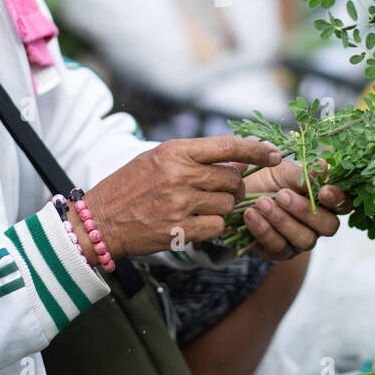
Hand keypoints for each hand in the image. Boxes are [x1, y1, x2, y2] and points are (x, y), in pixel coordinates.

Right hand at [80, 135, 282, 260]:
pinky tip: (195, 225)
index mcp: (175, 151)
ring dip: (221, 209)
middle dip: (234, 187)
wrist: (99, 220)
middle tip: (220, 192)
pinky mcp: (179, 229)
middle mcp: (180, 174)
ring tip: (200, 209)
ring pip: (227, 204)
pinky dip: (212, 228)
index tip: (275, 155)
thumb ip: (194, 157)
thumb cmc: (129, 187)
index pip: (228, 145)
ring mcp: (180, 202)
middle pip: (233, 179)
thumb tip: (237, 159)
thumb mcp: (157, 159)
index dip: (257, 150)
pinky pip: (216, 228)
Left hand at [240, 160, 350, 260]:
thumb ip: (304, 174)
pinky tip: (251, 214)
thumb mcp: (283, 171)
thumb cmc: (267, 179)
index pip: (343, 204)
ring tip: (262, 202)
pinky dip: (263, 229)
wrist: (237, 193)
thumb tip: (325, 166)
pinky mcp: (279, 253)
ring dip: (282, 221)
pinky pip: (278, 246)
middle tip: (282, 195)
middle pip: (328, 226)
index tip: (323, 190)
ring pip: (304, 240)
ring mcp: (300, 241)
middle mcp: (317, 225)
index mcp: (324, 202)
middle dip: (306, 211)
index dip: (337, 199)